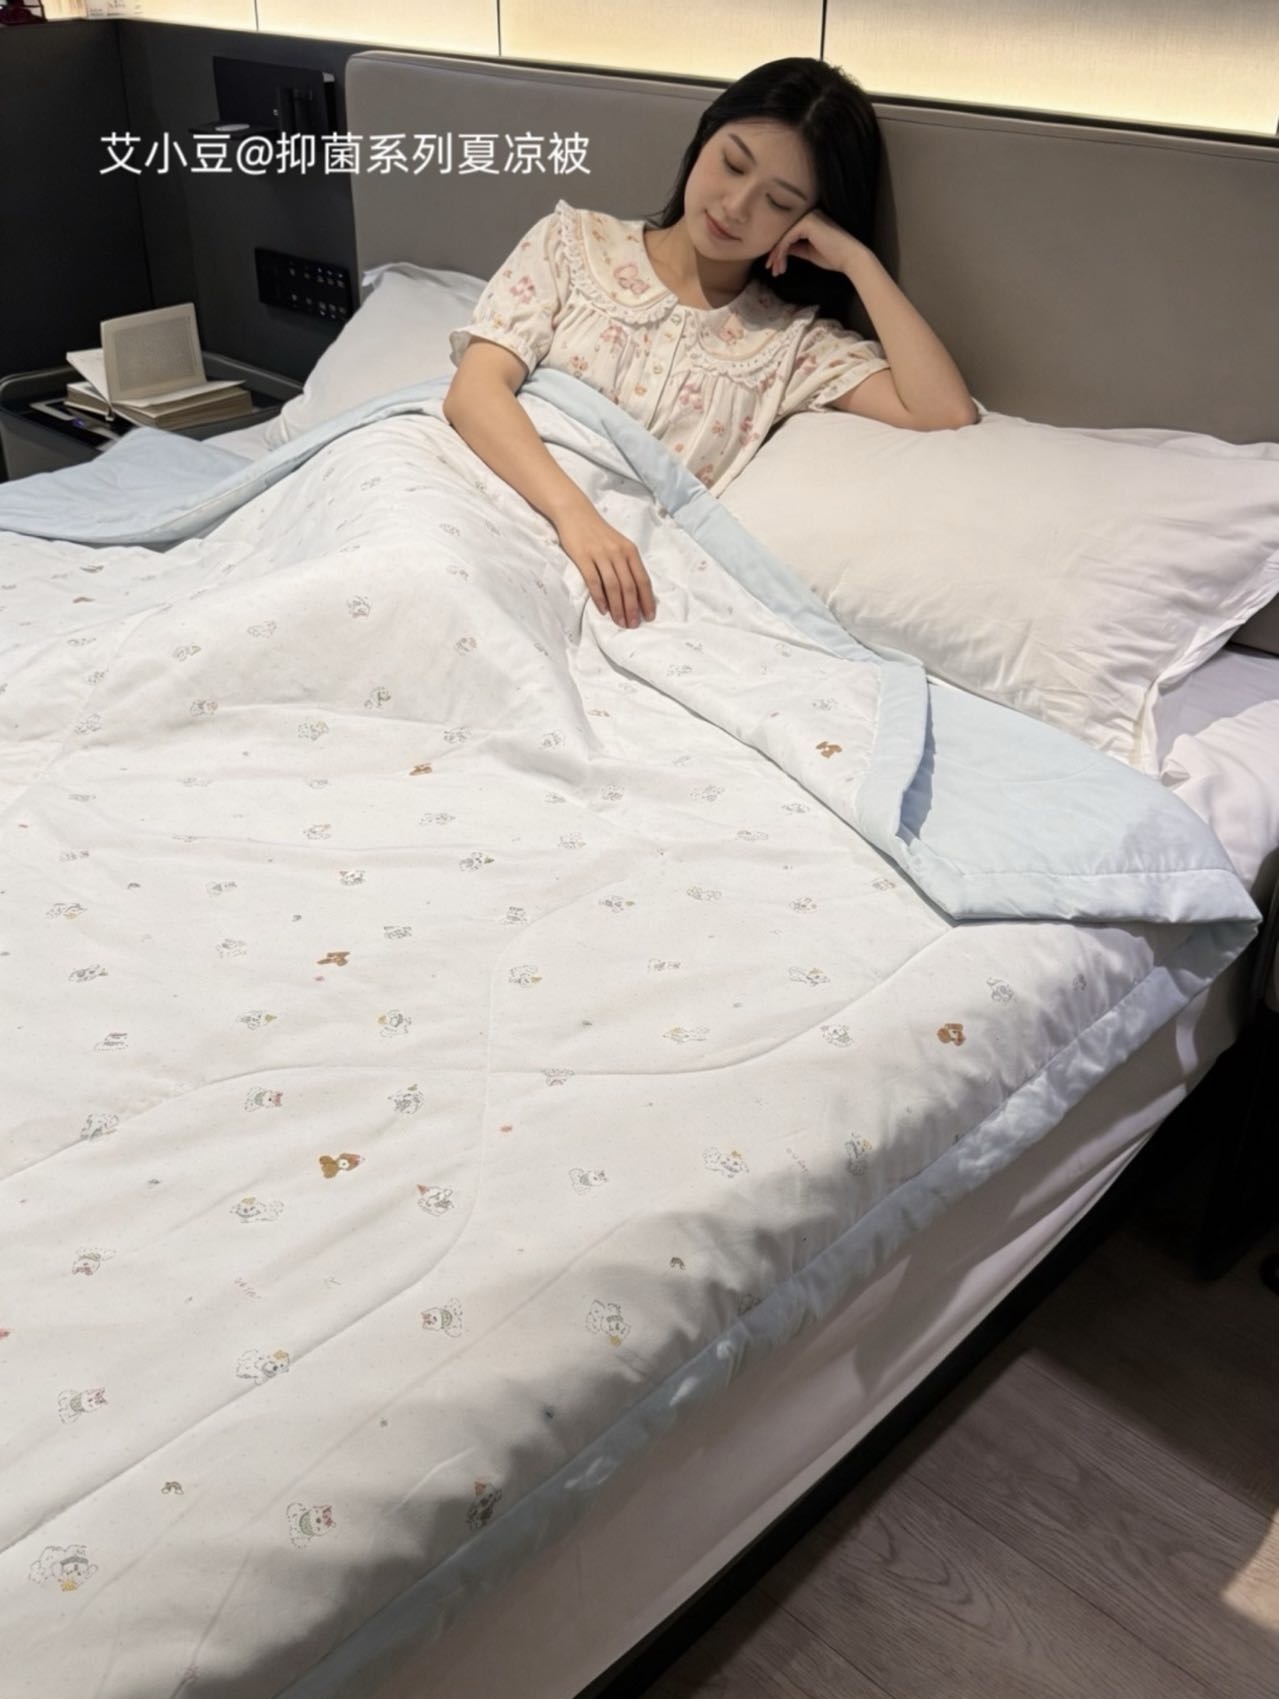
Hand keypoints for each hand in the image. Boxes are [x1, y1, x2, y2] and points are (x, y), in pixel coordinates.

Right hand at [554, 505, 656, 627]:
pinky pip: (593, 581)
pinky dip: (599, 598)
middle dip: (632, 608)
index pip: (643, 579)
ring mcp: (600, 555)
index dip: (647, 600)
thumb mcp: (619, 545)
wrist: (575, 513)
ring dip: (617, 607)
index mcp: (630, 550)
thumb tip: (635, 592)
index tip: (649, 616)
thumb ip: (627, 564)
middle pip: (629, 586)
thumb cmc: (598, 532)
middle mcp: (618, 553)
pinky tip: (603, 610)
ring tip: (620, 622)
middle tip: (633, 625)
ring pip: (613, 586)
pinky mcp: (583, 557)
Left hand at [765, 208, 859, 278]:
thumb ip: (795, 248)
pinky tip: (780, 265)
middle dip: (775, 254)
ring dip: (777, 256)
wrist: (849, 258)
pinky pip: (787, 239)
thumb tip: (780, 250)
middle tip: (770, 270)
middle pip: (783, 234)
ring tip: (775, 271)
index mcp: (809, 220)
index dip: (778, 251)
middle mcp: (807, 214)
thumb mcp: (808, 252)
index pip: (788, 234)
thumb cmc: (832, 257)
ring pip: (783, 237)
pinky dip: (781, 253)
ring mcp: (807, 217)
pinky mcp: (806, 224)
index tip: (773, 267)